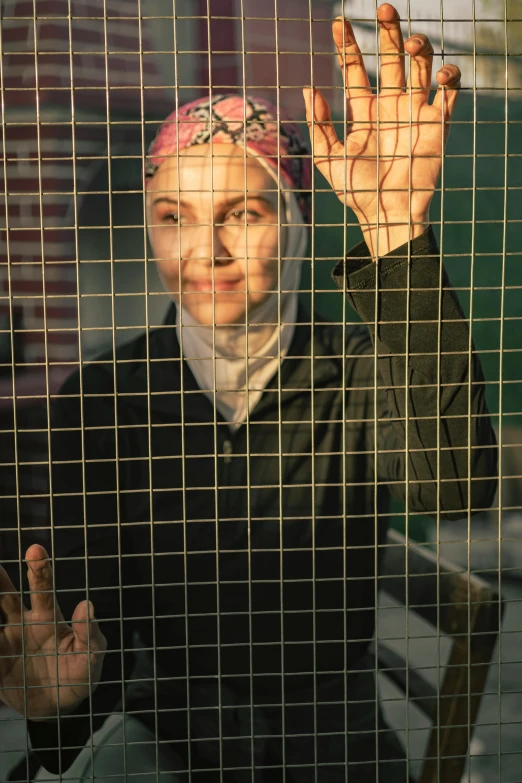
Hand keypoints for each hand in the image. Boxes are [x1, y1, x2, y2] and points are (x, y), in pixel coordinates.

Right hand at [0, 544, 105, 719]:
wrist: (57, 707)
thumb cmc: (77, 675)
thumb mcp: (90, 658)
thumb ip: (90, 634)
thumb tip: (85, 605)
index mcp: (47, 618)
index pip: (42, 589)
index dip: (40, 569)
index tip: (35, 549)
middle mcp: (22, 624)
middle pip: (7, 597)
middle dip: (0, 579)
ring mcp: (5, 642)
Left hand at [303, 3, 460, 257]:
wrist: (386, 215)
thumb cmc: (356, 192)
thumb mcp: (328, 159)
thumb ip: (319, 125)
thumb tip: (308, 89)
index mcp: (364, 111)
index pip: (356, 70)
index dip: (347, 46)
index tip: (338, 23)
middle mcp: (390, 106)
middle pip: (390, 59)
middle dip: (388, 32)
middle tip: (384, 8)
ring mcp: (415, 113)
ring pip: (420, 68)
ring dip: (418, 49)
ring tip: (411, 44)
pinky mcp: (437, 126)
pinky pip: (448, 95)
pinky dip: (449, 80)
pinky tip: (441, 74)